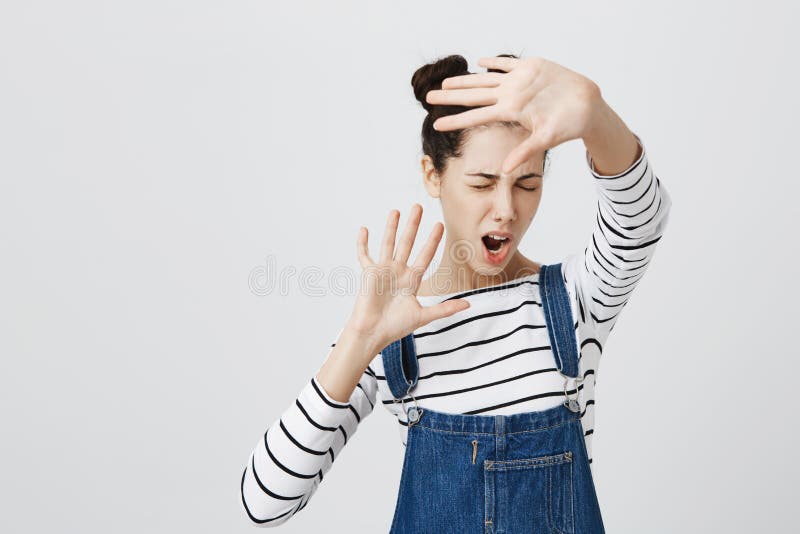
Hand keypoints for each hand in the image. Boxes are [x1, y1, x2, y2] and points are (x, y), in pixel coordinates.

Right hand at [346, 204, 469, 352]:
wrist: (373, 333)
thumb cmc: (396, 327)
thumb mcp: (423, 316)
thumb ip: (445, 309)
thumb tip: (469, 305)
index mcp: (412, 280)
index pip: (425, 255)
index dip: (432, 240)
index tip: (440, 225)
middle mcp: (398, 271)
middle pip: (407, 243)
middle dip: (413, 225)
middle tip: (419, 206)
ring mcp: (383, 271)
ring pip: (388, 243)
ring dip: (391, 227)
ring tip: (396, 211)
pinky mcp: (369, 274)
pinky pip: (364, 255)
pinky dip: (362, 243)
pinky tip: (364, 229)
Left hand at [425, 55, 605, 173]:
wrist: (589, 108)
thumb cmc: (568, 126)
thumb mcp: (544, 140)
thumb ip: (523, 153)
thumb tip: (503, 173)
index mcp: (509, 111)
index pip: (475, 115)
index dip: (455, 119)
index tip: (434, 124)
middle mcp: (509, 96)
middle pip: (473, 95)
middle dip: (450, 96)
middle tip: (427, 97)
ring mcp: (519, 82)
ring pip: (485, 79)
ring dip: (465, 79)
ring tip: (445, 81)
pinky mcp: (532, 68)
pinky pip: (508, 63)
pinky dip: (494, 61)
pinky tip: (480, 61)